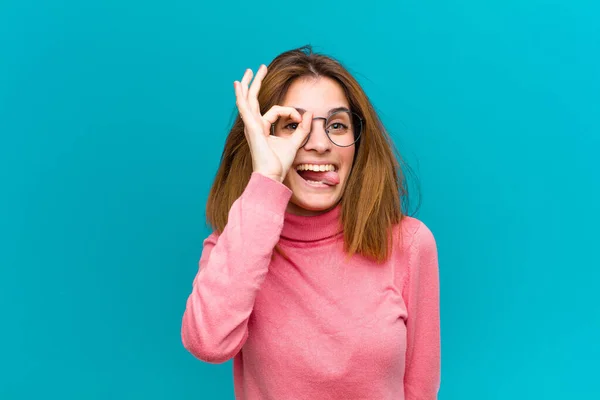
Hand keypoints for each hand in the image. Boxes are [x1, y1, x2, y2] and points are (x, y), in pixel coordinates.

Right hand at [234, 65, 311, 182]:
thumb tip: (311, 114)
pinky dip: (242, 96)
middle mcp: (254, 125)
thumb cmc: (280, 163)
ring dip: (250, 84)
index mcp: (262, 129)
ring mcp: (251, 126)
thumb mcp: (295, 142)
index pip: (277, 111)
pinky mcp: (251, 127)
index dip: (292, 112)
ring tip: (251, 70)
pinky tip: (239, 85)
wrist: (271, 174)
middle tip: (260, 67)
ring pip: (248, 100)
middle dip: (257, 82)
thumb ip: (303, 129)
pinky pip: (246, 108)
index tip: (301, 120)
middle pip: (254, 99)